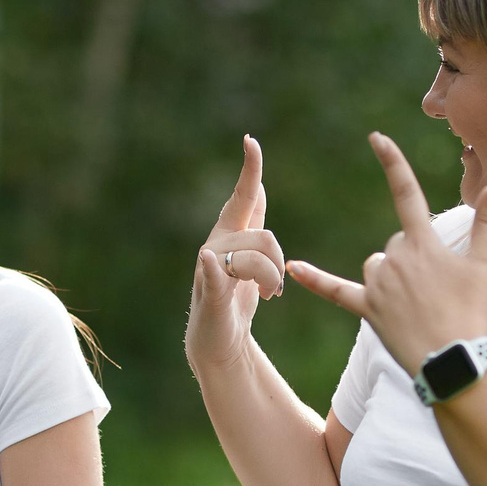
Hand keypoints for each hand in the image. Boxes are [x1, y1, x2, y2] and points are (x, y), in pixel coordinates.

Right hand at [184, 135, 286, 371]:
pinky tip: (210, 263)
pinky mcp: (208, 292)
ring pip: (258, 256)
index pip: (243, 197)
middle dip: (278, 261)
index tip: (251, 141)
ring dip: (272, 280)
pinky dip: (215, 267)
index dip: (250, 170)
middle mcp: (217, 244)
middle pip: (265, 234)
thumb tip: (260, 187)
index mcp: (229, 235)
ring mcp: (210, 268)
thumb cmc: (235, 302)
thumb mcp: (250, 259)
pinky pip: (216, 273)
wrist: (218, 344)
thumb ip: (253, 226)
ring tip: (268, 297)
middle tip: (276, 289)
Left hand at [287, 133, 486, 373]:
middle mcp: (396, 258)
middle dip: (413, 260)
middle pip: (396, 243)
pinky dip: (315, 279)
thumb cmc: (472, 312)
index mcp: (423, 244)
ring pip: (377, 265)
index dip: (392, 163)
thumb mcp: (483, 266)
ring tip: (417, 306)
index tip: (377, 138)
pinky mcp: (367, 309)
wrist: (453, 359)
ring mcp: (379, 285)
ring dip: (391, 277)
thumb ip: (486, 223)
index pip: (406, 193)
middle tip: (437, 292)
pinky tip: (293, 268)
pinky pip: (335, 290)